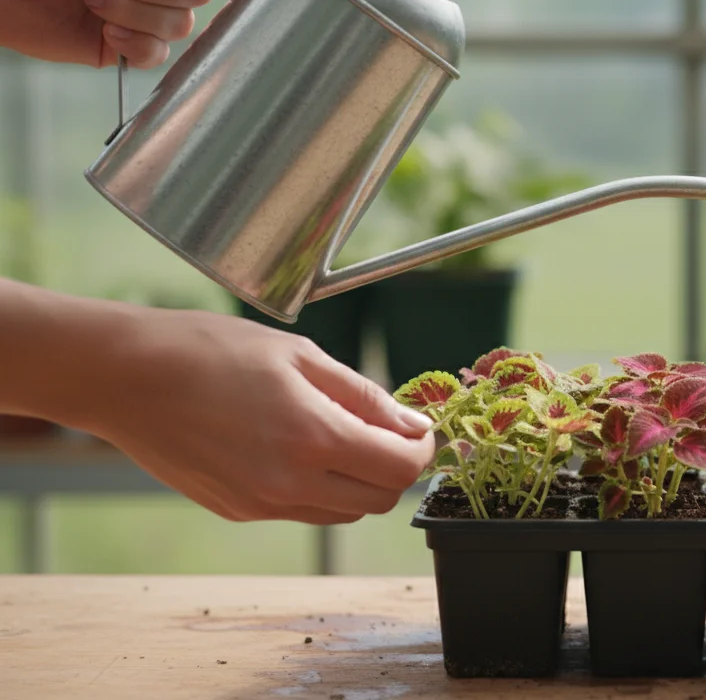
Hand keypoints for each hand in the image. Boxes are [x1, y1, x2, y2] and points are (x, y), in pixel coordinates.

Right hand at [81, 308, 436, 523]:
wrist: (126, 377)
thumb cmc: (211, 351)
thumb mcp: (300, 356)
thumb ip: (363, 394)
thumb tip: (411, 424)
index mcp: (314, 439)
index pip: (401, 469)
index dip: (421, 449)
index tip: (417, 427)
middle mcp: (291, 484)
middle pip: (379, 500)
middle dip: (394, 468)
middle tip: (384, 430)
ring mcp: (261, 504)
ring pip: (343, 512)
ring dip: (359, 481)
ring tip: (339, 435)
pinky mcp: (237, 511)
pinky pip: (301, 511)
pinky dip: (318, 487)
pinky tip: (296, 448)